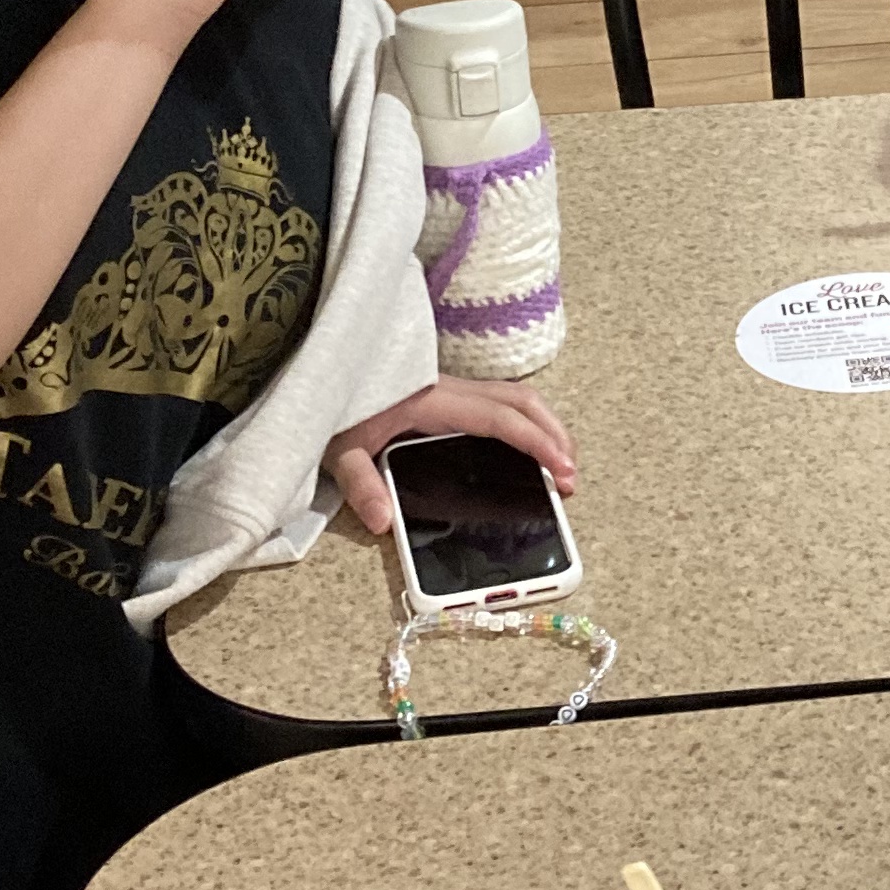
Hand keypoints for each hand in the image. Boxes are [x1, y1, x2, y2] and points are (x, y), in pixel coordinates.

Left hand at [327, 376, 577, 537]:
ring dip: (545, 426)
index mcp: (433, 400)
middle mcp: (450, 389)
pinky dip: (527, 421)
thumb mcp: (338, 449)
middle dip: (555, 435)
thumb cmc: (331, 408)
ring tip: (560, 463)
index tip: (562, 468)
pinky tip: (528, 445)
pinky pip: (500, 401)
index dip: (537, 442)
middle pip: (522, 401)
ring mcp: (451, 388)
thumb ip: (361, 484)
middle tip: (570, 477)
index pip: (501, 418)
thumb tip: (383, 522)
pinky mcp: (447, 393)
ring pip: (515, 397)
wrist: (319, 368)